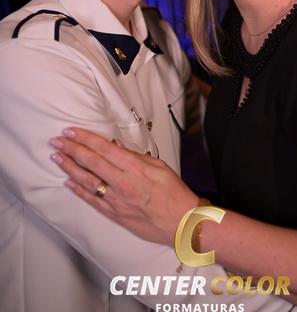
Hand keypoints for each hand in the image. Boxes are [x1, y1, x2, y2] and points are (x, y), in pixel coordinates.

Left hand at [49, 128, 198, 244]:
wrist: (182, 222)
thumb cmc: (174, 193)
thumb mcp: (159, 166)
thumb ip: (135, 157)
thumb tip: (116, 147)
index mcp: (134, 167)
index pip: (103, 148)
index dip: (85, 138)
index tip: (71, 131)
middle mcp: (122, 182)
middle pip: (91, 162)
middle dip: (72, 149)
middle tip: (57, 141)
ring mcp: (116, 200)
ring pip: (87, 180)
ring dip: (69, 167)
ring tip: (57, 158)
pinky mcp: (115, 214)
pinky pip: (92, 200)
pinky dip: (79, 191)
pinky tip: (69, 182)